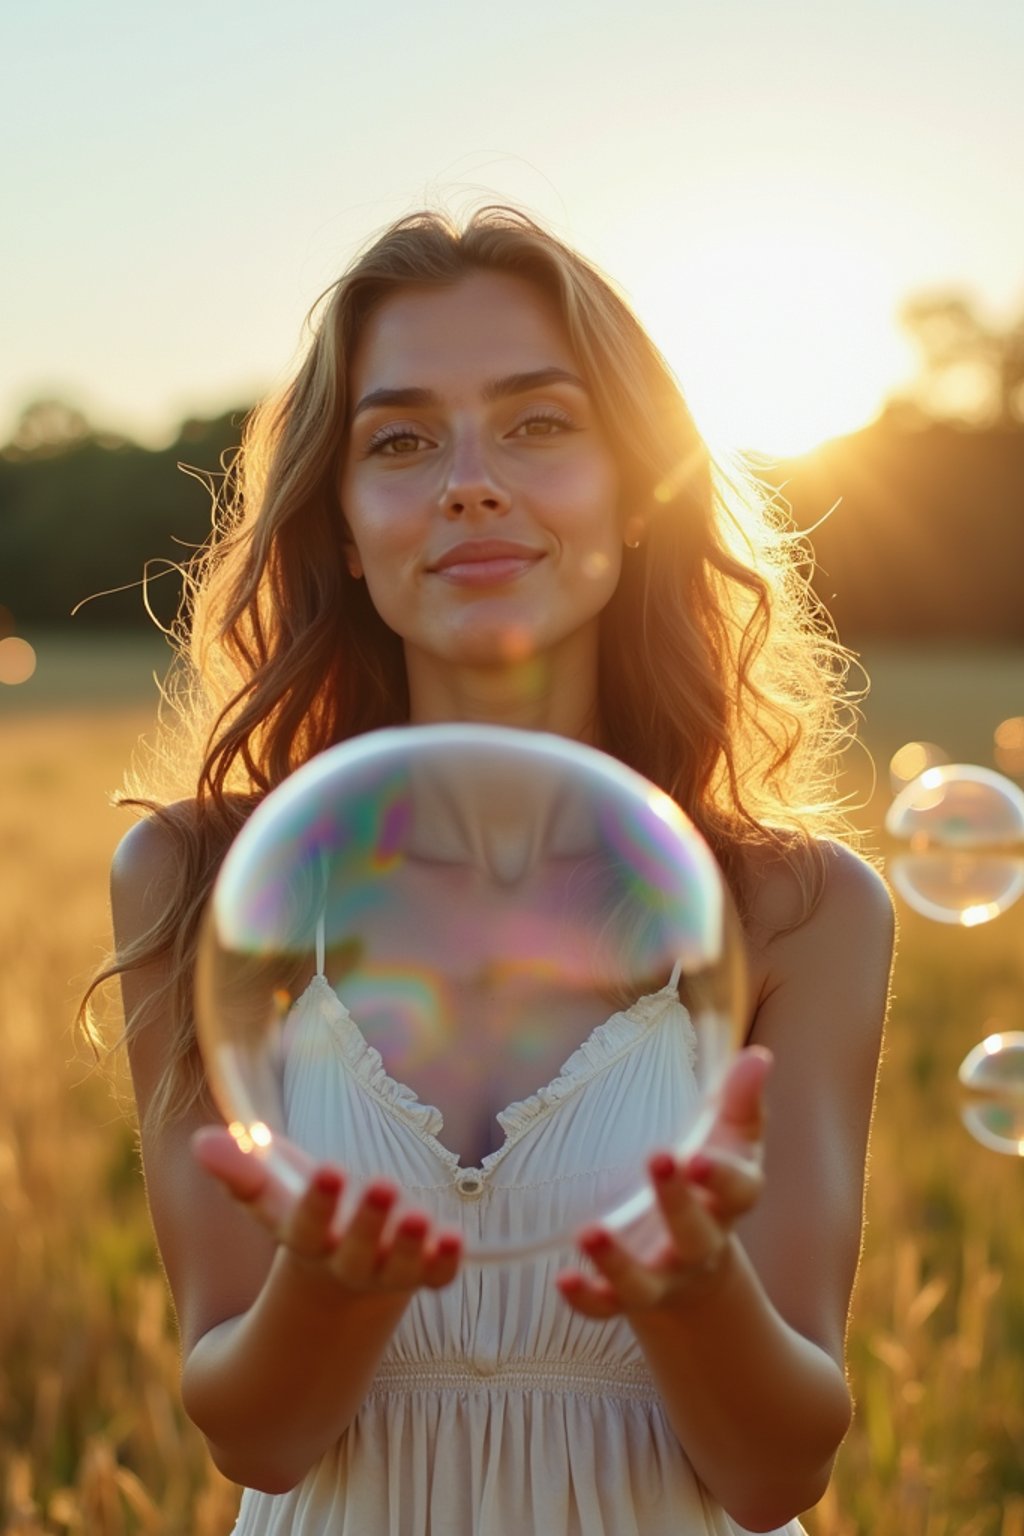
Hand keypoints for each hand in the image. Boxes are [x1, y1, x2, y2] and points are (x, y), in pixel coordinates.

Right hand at [191, 1126, 462, 1293]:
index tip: (330, 1170)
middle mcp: (344, 1263)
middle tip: (385, 1186)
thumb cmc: (302, 1212)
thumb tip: (201, 1141)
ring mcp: (385, 1273)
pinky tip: (456, 1237)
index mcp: (305, 1239)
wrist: (338, 1271)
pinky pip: (435, 1275)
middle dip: (369, 1221)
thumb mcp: (271, 1191)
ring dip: (410, 1244)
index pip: (306, 1226)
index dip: (319, 1203)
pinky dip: (445, 1262)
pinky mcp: (421, 1274)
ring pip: (399, 1269)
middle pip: (355, 1251)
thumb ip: (240, 1170)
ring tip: (421, 1216)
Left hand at [556, 1045, 770, 1317]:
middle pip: (695, 1234)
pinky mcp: (629, 1296)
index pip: (738, 1192)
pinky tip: (561, 1280)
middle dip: (677, 1202)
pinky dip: (586, 1298)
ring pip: (645, 1283)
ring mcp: (663, 1276)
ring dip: (617, 1263)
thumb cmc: (710, 1177)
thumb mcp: (730, 1139)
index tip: (697, 1154)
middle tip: (658, 1160)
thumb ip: (740, 1099)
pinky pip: (607, 1307)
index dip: (721, 1177)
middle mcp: (700, 1245)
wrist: (696, 1264)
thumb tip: (757, 1056)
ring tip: (588, 1232)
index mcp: (729, 1203)